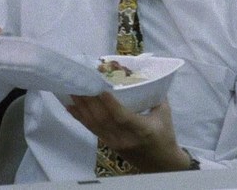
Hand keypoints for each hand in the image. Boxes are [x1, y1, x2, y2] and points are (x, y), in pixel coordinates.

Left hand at [67, 93, 190, 172]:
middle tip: (80, 83)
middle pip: (103, 120)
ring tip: (73, 91)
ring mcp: (114, 142)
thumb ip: (155, 94)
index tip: (101, 89)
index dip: (111, 104)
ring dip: (82, 107)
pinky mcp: (108, 144)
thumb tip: (145, 73)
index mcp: (142, 130)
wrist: (160, 163)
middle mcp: (125, 138)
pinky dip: (80, 117)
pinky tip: (71, 107)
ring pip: (94, 124)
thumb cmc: (164, 135)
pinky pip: (92, 130)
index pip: (123, 117)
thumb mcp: (164, 113)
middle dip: (90, 101)